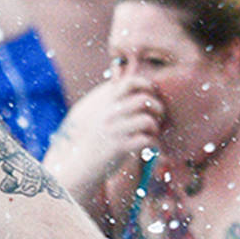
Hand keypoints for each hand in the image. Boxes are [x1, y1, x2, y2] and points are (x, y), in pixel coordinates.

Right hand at [48, 73, 162, 198]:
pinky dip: (153, 144)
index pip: (130, 82)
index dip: (147, 85)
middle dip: (158, 108)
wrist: (80, 165)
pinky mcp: (119, 148)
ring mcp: (114, 130)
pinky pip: (146, 140)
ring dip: (155, 128)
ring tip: (152, 134)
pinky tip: (150, 147)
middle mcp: (109, 114)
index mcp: (105, 103)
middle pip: (144, 100)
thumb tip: (123, 73)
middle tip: (158, 117)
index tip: (152, 95)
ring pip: (147, 120)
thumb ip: (112, 96)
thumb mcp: (98, 113)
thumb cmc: (95, 138)